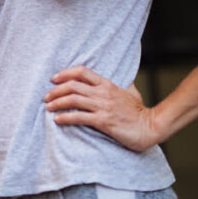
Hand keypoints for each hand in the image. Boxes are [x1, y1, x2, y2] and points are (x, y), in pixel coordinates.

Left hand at [44, 66, 160, 152]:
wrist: (151, 127)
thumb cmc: (140, 112)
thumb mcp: (131, 92)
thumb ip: (124, 85)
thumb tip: (123, 81)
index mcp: (107, 84)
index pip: (82, 72)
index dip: (65, 73)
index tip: (54, 78)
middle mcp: (103, 93)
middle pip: (73, 85)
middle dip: (56, 90)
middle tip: (46, 97)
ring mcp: (103, 106)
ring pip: (73, 100)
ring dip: (57, 103)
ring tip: (48, 107)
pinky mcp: (103, 121)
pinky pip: (79, 117)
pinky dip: (65, 118)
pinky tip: (57, 120)